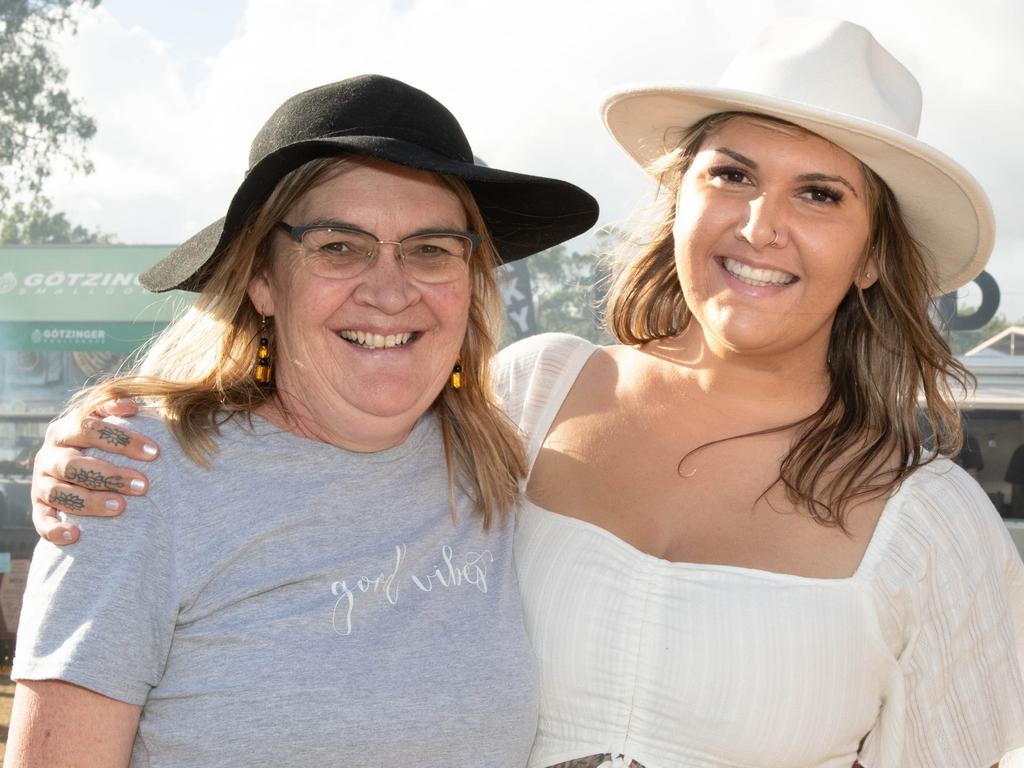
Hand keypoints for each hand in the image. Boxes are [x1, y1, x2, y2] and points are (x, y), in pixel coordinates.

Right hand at [32, 400, 158, 544]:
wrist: (74, 469)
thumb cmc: (100, 444)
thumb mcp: (104, 421)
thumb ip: (116, 408)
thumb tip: (133, 406)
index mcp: (64, 431)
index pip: (90, 429)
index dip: (123, 440)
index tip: (155, 453)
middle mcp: (49, 456)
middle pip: (74, 465)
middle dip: (110, 476)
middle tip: (143, 486)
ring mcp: (41, 483)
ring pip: (59, 493)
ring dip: (90, 501)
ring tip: (120, 507)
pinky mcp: (39, 508)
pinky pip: (41, 521)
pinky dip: (55, 529)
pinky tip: (77, 534)